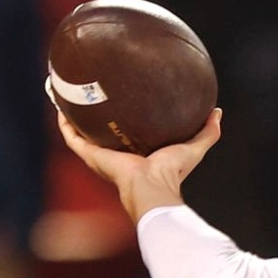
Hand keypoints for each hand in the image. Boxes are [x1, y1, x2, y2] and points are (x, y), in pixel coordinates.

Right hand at [56, 108, 221, 223]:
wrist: (152, 185)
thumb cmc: (172, 171)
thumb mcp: (194, 147)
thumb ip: (208, 132)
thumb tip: (217, 111)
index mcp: (137, 153)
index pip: (128, 135)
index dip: (124, 121)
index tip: (123, 102)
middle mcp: (115, 154)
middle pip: (100, 133)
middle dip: (95, 116)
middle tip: (91, 93)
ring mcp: (100, 155)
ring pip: (80, 132)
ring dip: (72, 115)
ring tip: (67, 93)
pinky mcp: (89, 154)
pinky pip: (72, 136)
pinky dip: (64, 121)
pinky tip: (59, 104)